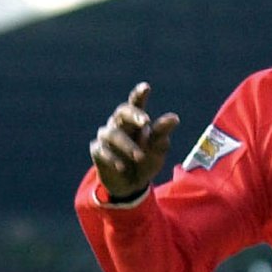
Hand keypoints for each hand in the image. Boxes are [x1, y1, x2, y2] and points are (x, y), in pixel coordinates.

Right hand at [89, 82, 179, 198]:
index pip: (136, 103)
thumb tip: (174, 118)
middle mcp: (119, 124)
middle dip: (134, 115)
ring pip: (113, 134)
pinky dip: (113, 158)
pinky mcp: (97, 151)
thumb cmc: (146, 160)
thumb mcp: (158, 149)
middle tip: (147, 122)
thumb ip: (162, 133)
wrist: (132, 185)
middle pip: (122, 112)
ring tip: (140, 157)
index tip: (146, 87)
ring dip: (127, 145)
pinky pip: (102, 151)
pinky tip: (122, 167)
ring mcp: (106, 137)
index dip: (139, 94)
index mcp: (135, 121)